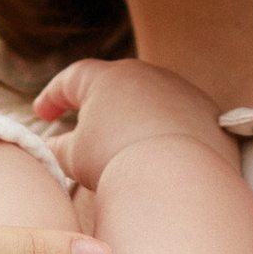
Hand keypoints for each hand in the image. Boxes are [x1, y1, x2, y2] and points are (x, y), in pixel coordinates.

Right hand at [35, 56, 238, 194]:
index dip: (53, 96)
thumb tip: (47, 147)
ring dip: (134, 117)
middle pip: (115, 84)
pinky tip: (161, 155)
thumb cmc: (117, 163)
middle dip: (97, 101)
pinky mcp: (209, 113)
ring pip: (151, 100)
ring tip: (123, 144)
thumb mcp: (74, 158)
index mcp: (107, 77)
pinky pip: (180, 119)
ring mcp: (182, 90)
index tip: (42, 114)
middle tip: (82, 120)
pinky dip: (166, 133)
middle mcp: (146, 74)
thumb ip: (55, 149)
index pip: (72, 78)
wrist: (180, 179)